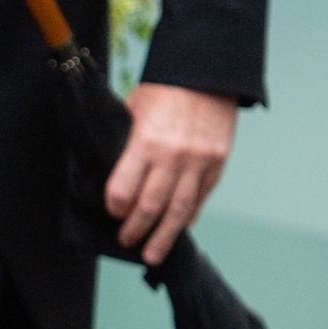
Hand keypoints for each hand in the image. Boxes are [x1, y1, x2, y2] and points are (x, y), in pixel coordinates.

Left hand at [104, 84, 237, 264]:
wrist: (209, 73)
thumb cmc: (164, 89)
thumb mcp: (134, 109)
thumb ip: (126, 143)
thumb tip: (110, 173)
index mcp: (146, 141)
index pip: (123, 189)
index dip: (114, 206)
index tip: (111, 212)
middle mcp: (173, 156)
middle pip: (150, 207)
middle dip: (135, 229)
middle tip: (126, 240)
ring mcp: (199, 163)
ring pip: (178, 212)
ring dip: (163, 237)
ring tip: (152, 255)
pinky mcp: (217, 164)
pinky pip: (200, 199)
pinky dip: (188, 216)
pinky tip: (178, 229)